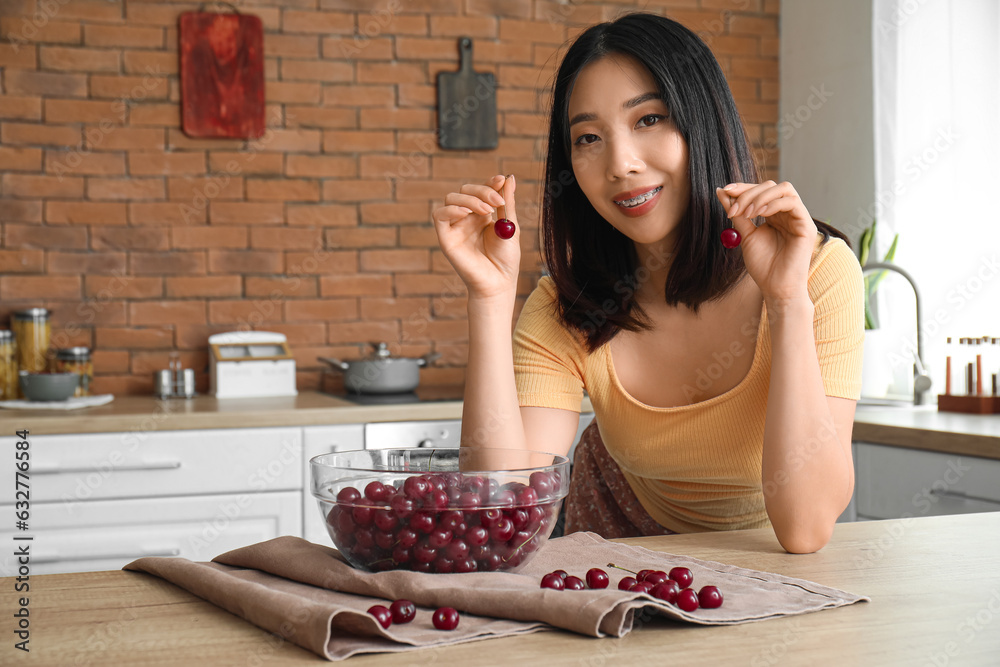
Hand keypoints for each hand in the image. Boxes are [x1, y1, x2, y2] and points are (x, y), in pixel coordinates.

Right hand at [432, 174, 519, 300]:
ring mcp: (455, 227)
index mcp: (482, 214)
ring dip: (469, 199)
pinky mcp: (445, 238)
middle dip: (482, 191)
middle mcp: (467, 218)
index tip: (501, 180)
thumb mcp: (510, 225)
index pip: (481, 190)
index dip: (489, 182)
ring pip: (452, 198)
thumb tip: (509, 177)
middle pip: (465, 190)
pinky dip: (450, 209)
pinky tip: (465, 213)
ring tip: (486, 211)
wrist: (499, 282)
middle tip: (497, 202)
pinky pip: (439, 216)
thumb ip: (507, 202)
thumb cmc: (506, 258)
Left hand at [715, 181, 816, 303]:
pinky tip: (760, 214)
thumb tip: (722, 192)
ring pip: (784, 189)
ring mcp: (799, 218)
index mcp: (774, 215)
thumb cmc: (763, 266)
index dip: (743, 188)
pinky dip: (773, 203)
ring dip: (760, 197)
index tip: (725, 191)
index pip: (761, 190)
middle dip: (748, 192)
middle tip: (734, 209)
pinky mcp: (807, 225)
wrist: (776, 288)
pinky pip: (792, 202)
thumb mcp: (746, 235)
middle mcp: (788, 213)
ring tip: (746, 213)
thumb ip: (737, 214)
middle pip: (771, 186)